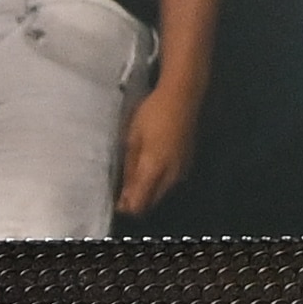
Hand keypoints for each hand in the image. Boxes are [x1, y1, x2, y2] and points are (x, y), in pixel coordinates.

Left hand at [116, 76, 201, 217]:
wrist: (183, 95)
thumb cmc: (152, 113)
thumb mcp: (133, 139)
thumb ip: (130, 168)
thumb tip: (124, 193)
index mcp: (154, 169)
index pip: (139, 205)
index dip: (126, 208)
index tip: (115, 201)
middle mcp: (171, 175)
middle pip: (152, 202)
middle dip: (137, 202)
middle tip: (122, 190)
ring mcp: (182, 170)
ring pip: (162, 193)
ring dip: (149, 192)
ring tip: (135, 178)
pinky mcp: (187, 163)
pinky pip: (170, 182)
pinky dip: (159, 183)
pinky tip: (151, 169)